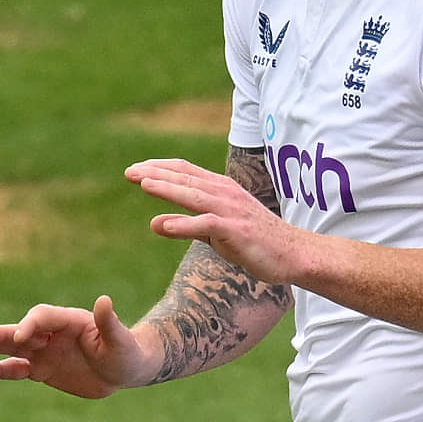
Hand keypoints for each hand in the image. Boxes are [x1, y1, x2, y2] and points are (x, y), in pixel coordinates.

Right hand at [0, 295, 152, 397]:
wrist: (124, 371)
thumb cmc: (126, 351)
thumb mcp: (120, 340)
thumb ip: (109, 323)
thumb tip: (104, 300)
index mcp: (69, 321)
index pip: (43, 317)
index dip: (30, 325)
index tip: (21, 337)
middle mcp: (52, 334)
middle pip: (22, 330)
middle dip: (3, 334)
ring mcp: (44, 351)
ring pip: (14, 349)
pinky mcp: (41, 369)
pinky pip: (17, 370)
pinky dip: (1, 372)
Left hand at [129, 158, 309, 283]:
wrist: (293, 253)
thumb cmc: (255, 241)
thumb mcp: (215, 232)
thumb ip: (187, 226)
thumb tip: (154, 223)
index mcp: (221, 189)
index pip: (186, 171)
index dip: (160, 167)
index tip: (136, 169)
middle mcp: (225, 194)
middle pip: (186, 178)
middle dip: (156, 173)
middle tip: (129, 171)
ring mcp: (232, 211)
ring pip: (194, 196)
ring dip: (168, 189)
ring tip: (143, 184)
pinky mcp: (236, 231)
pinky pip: (207, 225)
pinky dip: (185, 224)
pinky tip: (165, 225)